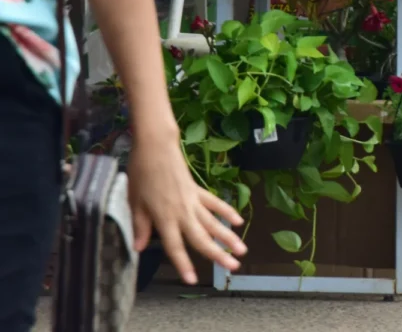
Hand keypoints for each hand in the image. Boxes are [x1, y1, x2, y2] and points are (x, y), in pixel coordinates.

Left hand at [127, 130, 246, 283]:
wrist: (157, 147)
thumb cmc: (141, 173)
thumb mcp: (134, 202)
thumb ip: (140, 226)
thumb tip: (138, 248)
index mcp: (164, 218)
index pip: (175, 247)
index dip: (183, 265)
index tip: (193, 280)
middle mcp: (182, 212)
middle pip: (202, 238)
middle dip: (217, 254)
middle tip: (233, 267)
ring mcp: (193, 201)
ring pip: (213, 223)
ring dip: (228, 237)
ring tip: (241, 250)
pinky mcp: (198, 190)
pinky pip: (215, 203)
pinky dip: (227, 212)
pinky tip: (237, 221)